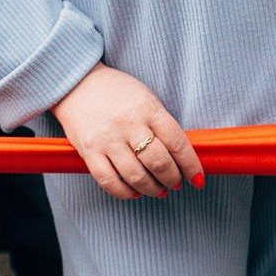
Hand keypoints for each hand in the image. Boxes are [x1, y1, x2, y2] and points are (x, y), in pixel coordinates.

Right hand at [51, 63, 203, 200]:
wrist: (77, 83)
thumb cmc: (118, 92)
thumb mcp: (146, 99)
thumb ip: (161, 124)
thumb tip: (179, 156)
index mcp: (148, 109)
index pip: (177, 143)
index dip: (191, 165)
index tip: (197, 178)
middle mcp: (129, 124)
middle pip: (158, 163)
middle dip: (173, 179)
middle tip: (176, 183)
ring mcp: (107, 139)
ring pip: (136, 176)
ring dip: (153, 189)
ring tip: (159, 190)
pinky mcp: (89, 151)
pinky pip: (109, 181)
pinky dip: (125, 192)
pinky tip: (134, 191)